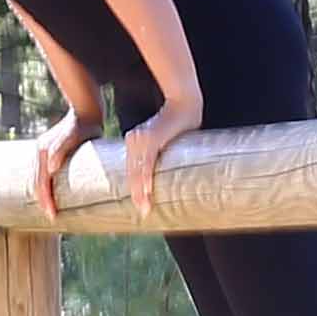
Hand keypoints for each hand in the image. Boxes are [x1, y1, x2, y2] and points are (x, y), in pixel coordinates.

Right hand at [32, 104, 100, 218]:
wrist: (86, 109)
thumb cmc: (83, 123)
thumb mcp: (74, 135)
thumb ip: (60, 148)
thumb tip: (50, 168)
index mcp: (43, 151)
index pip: (40, 182)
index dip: (46, 200)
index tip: (53, 215)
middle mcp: (40, 152)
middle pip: (36, 182)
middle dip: (43, 200)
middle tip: (53, 217)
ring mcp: (43, 151)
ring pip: (38, 178)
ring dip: (42, 194)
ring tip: (51, 208)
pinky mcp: (51, 151)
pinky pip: (43, 173)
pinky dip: (45, 185)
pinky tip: (54, 192)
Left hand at [121, 90, 204, 217]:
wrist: (185, 104)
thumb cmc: (179, 123)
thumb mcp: (166, 139)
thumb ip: (162, 152)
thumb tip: (171, 169)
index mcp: (135, 142)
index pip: (132, 169)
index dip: (135, 187)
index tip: (140, 203)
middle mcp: (133, 141)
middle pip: (132, 173)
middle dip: (136, 193)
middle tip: (142, 211)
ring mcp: (140, 140)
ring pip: (137, 171)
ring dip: (140, 191)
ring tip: (144, 208)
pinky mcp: (150, 140)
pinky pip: (146, 164)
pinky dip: (145, 178)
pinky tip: (147, 191)